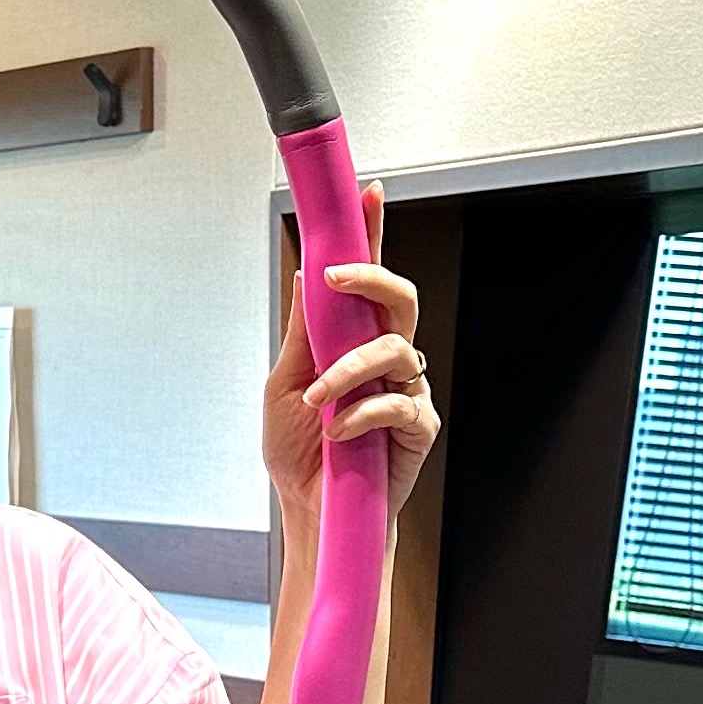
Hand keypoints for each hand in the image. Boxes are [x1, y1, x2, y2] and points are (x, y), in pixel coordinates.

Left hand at [263, 181, 437, 521]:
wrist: (310, 510)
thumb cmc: (299, 451)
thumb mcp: (284, 384)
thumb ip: (304, 333)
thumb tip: (310, 275)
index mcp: (352, 340)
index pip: (366, 280)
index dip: (372, 235)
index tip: (369, 194)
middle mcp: (385, 358)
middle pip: (400, 298)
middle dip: (371, 278)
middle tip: (336, 280)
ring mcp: (406, 390)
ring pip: (395, 349)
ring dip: (348, 370)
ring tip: (319, 400)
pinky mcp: (418, 427)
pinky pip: (399, 402)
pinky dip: (361, 413)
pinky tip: (337, 431)